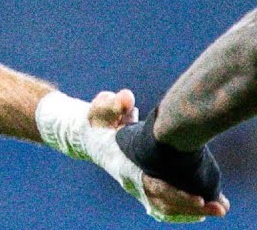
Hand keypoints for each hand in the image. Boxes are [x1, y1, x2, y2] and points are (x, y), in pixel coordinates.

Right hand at [89, 90, 228, 221]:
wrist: (90, 136)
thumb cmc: (98, 121)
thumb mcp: (101, 109)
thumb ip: (113, 104)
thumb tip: (127, 98)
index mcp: (122, 165)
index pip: (151, 185)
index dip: (175, 193)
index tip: (199, 197)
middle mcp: (130, 180)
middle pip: (161, 201)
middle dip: (189, 204)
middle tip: (217, 206)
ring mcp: (136, 185)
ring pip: (164, 206)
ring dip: (189, 209)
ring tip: (217, 208)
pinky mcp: (144, 186)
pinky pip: (163, 205)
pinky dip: (182, 208)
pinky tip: (202, 206)